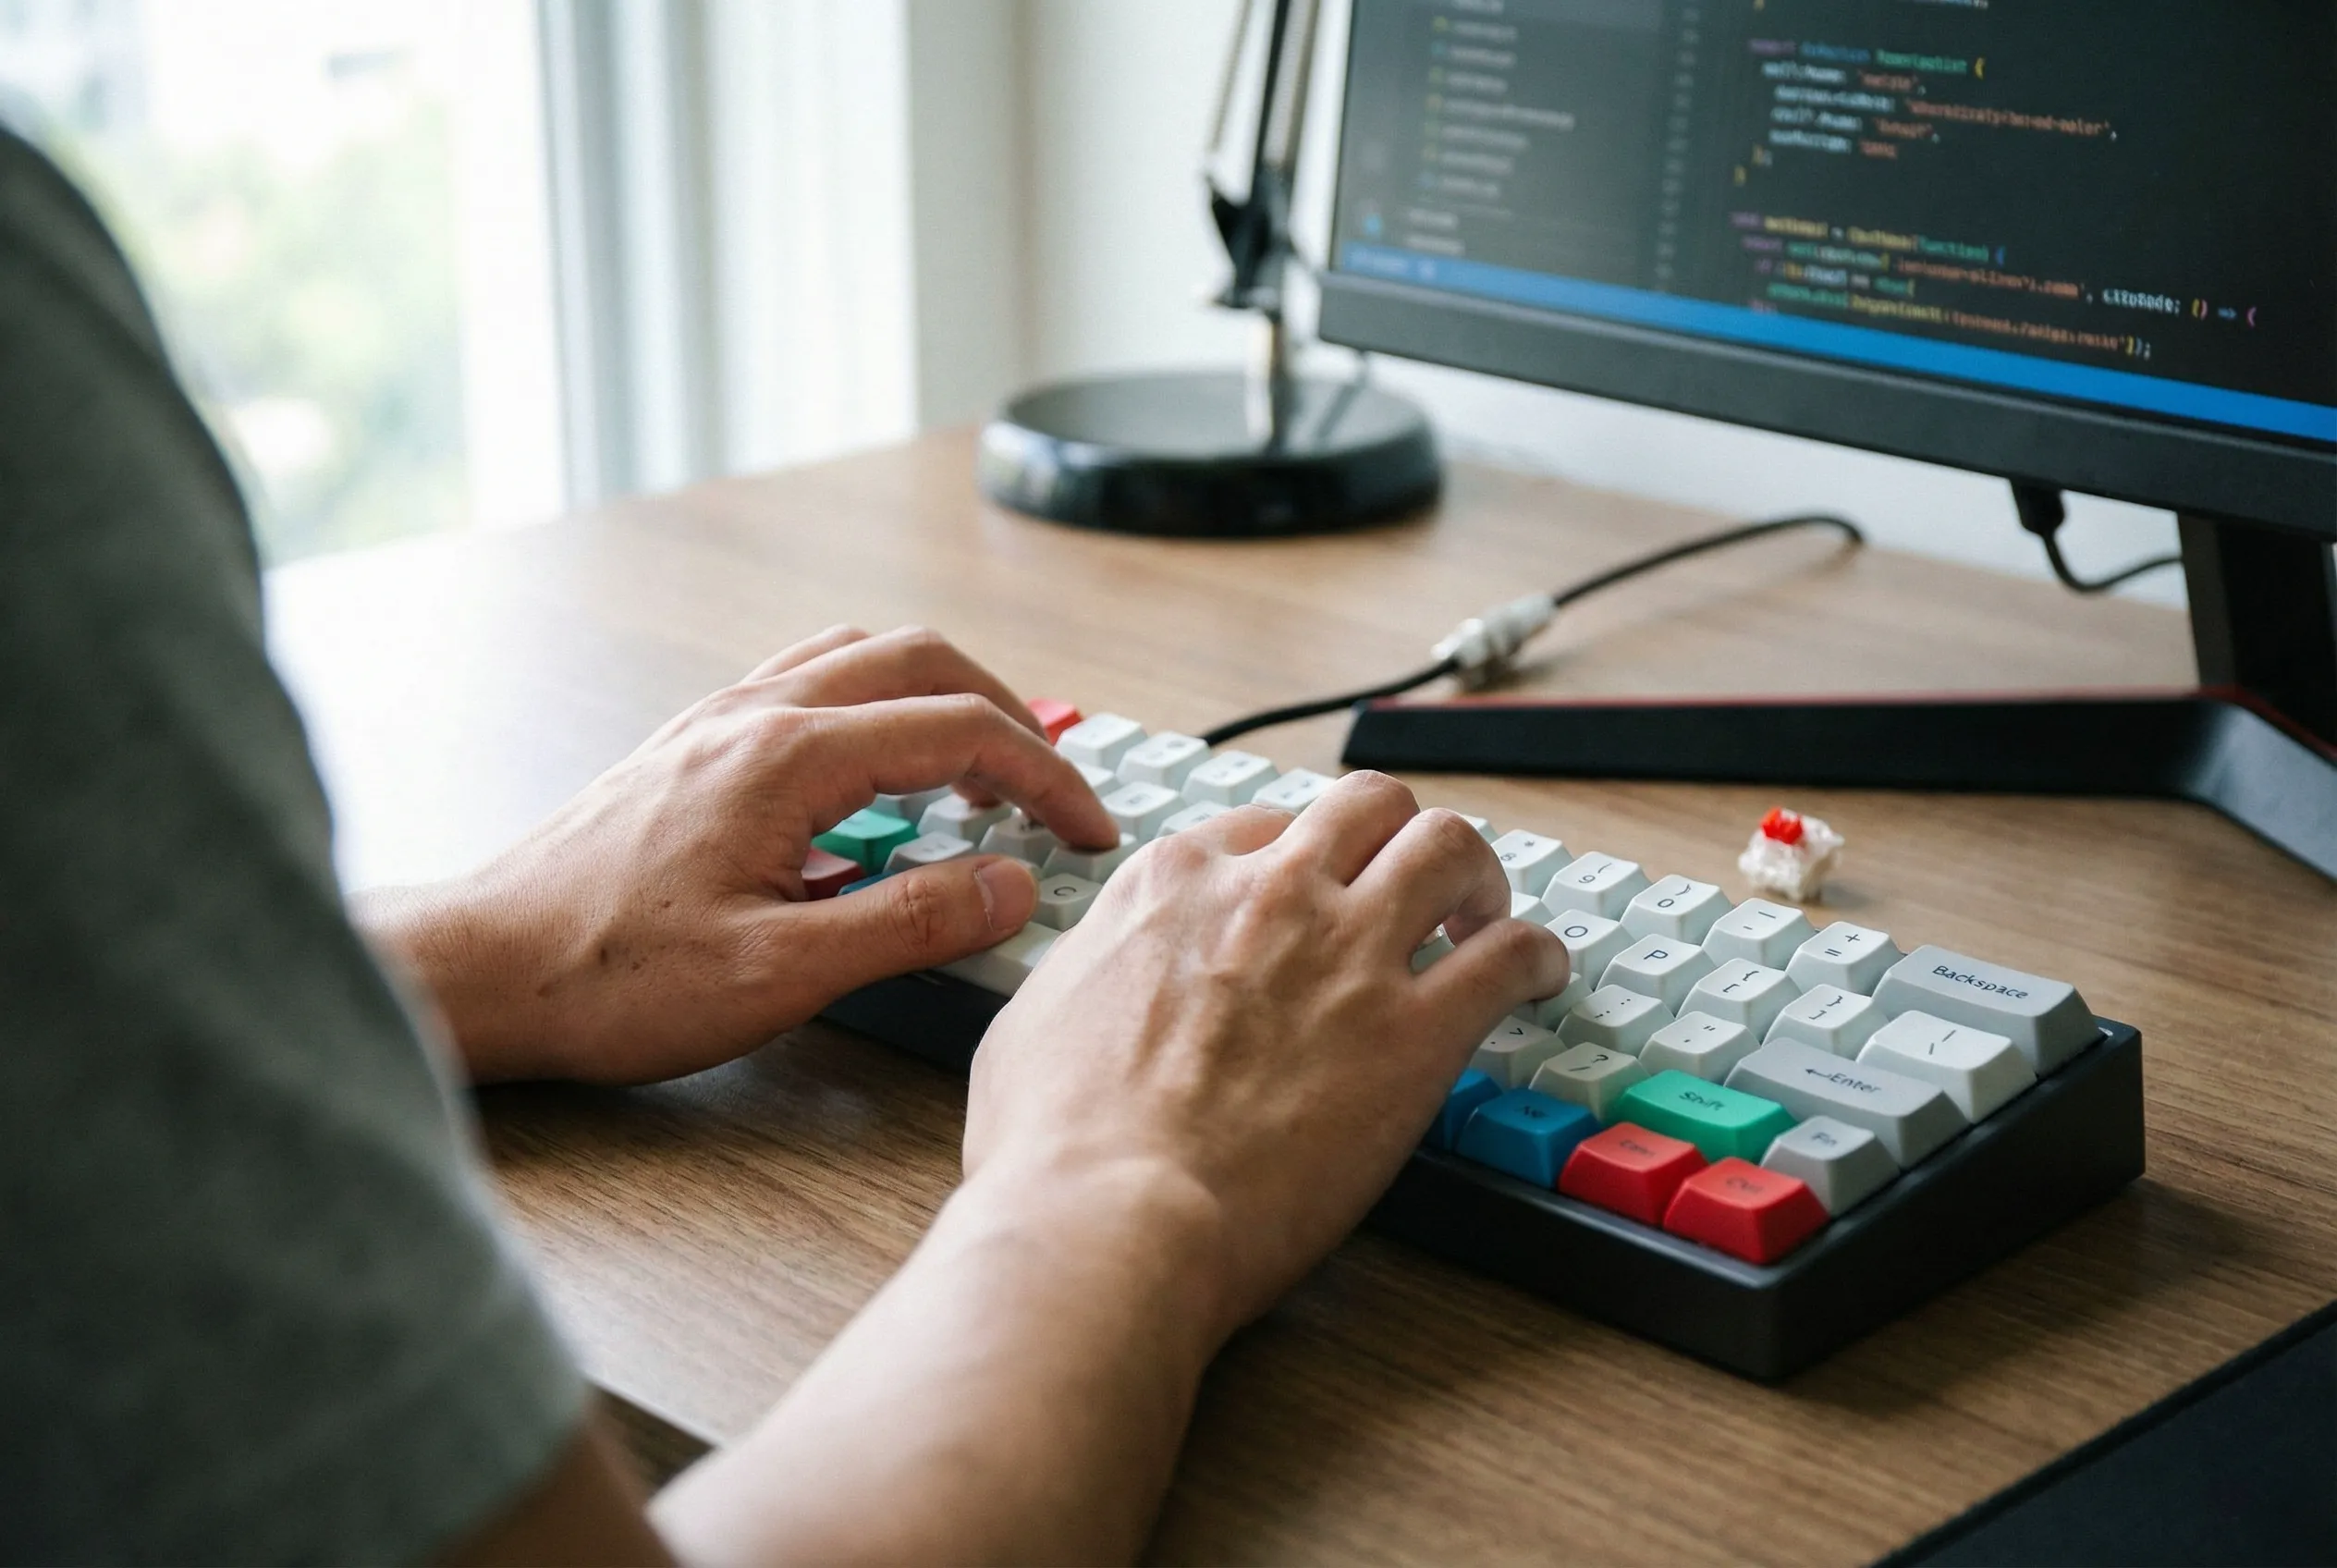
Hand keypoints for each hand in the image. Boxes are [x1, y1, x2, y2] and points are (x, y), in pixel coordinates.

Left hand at [357, 626, 1117, 1084]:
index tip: (1087, 833)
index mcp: (787, 757)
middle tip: (1052, 792)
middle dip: (1009, 717)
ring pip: (862, 657)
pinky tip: (879, 778)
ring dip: (940, 698)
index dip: (1046, 777)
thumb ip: (910, 922)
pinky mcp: (691, 745)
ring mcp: (716, 720)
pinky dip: (877, 707)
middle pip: (921, 662)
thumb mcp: (781, 974)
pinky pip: (809, 682)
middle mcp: (753, 714)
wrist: (483, 971)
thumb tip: (1010, 883)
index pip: (960, 729)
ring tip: (980, 775)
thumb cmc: (611, 979)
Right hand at [962, 772, 1570, 1345]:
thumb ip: (1089, 974)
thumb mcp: (1031, 1021)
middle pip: (1368, 807)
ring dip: (1476, 876)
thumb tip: (1097, 979)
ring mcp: (1349, 951)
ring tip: (1484, 916)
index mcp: (1172, 884)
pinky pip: (1511, 954)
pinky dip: (1535, 957)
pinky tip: (1536, 978)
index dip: (1299, 857)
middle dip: (1396, 837)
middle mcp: (1268, 892)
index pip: (1263, 824)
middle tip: (1412, 886)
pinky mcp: (1419, 1029)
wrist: (1111, 1216)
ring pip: (1450, 846)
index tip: (1313, 891)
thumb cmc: (1055, 1147)